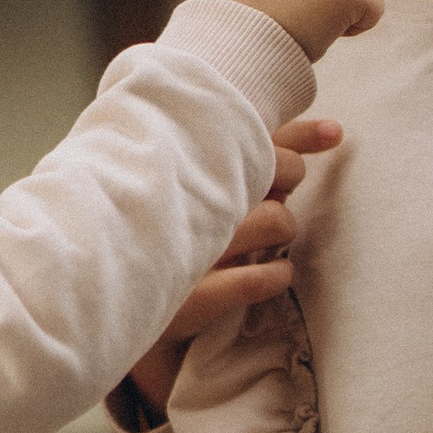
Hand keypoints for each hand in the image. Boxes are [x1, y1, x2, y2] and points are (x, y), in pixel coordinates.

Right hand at [126, 119, 339, 420]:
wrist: (99, 301)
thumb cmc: (158, 236)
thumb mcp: (187, 191)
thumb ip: (240, 161)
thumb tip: (322, 131)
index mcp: (184, 169)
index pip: (251, 136)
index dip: (300, 134)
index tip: (333, 132)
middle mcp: (188, 201)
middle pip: (273, 170)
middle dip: (289, 177)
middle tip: (280, 189)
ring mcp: (191, 247)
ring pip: (276, 220)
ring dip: (284, 229)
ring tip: (271, 240)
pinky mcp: (191, 295)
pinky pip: (259, 278)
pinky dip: (278, 275)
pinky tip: (276, 273)